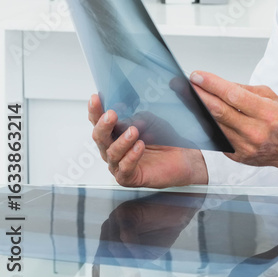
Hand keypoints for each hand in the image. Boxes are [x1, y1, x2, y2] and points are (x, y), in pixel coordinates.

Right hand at [89, 94, 208, 187]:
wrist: (182, 156)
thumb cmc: (163, 139)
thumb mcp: (151, 121)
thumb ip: (137, 117)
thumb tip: (127, 120)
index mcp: (114, 134)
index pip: (99, 122)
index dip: (95, 111)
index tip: (95, 98)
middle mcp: (112, 149)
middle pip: (100, 138)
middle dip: (103, 125)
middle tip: (111, 115)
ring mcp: (118, 165)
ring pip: (112, 153)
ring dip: (122, 141)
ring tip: (133, 131)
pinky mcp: (128, 178)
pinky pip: (125, 168)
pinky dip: (131, 157)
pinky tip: (139, 147)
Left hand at [189, 71, 277, 177]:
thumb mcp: (271, 97)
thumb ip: (244, 90)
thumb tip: (218, 85)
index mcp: (267, 113)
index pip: (233, 95)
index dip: (212, 84)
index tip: (198, 76)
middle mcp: (256, 131)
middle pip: (220, 111)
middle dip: (200, 96)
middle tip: (187, 85)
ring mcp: (246, 146)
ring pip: (215, 126)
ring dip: (200, 111)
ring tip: (190, 98)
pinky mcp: (238, 156)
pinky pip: (218, 138)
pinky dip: (209, 126)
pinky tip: (202, 116)